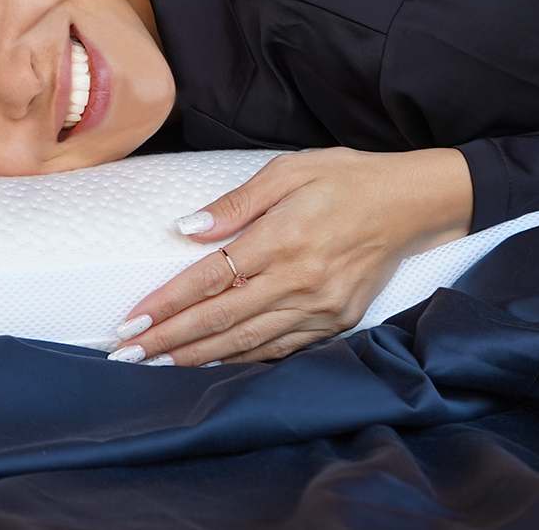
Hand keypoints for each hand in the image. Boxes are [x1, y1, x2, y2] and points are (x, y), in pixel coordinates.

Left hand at [108, 147, 472, 365]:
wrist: (411, 203)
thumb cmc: (346, 179)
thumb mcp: (289, 171)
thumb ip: (235, 204)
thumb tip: (185, 229)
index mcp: (283, 238)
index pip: (209, 279)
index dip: (166, 304)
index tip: (131, 321)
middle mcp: (300, 280)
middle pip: (221, 318)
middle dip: (169, 340)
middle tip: (126, 356)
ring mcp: (321, 307)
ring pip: (248, 341)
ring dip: (198, 356)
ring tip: (157, 366)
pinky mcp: (337, 321)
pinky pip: (281, 348)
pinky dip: (242, 358)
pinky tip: (213, 362)